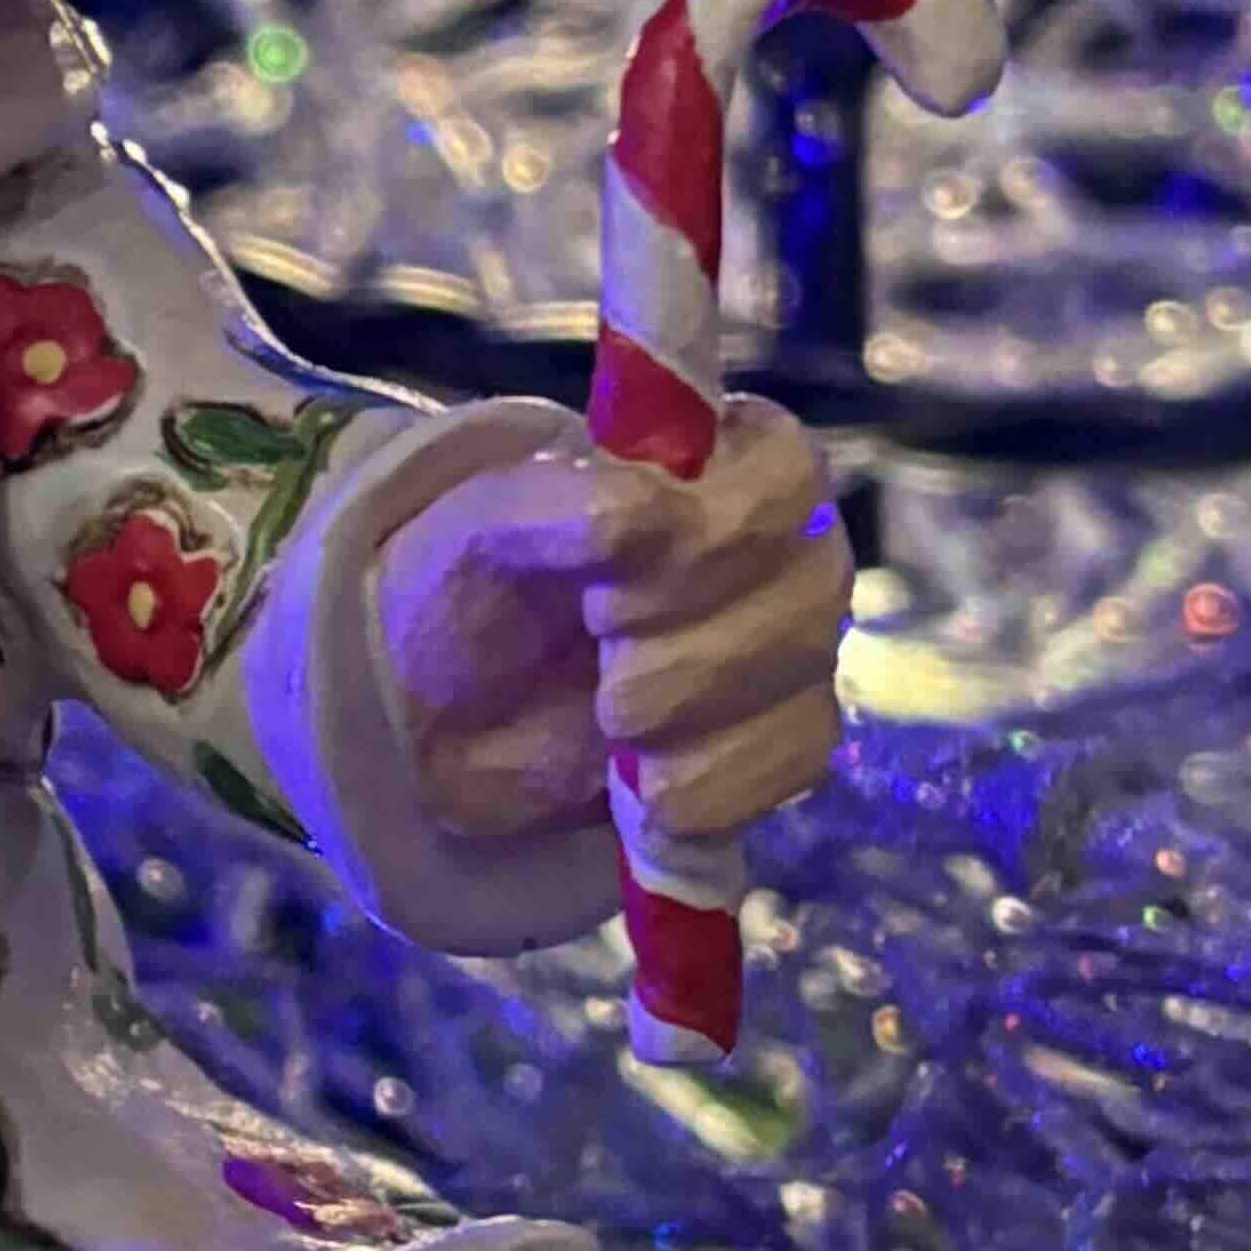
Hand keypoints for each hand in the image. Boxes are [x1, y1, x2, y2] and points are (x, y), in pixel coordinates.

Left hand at [375, 402, 850, 848]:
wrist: (449, 707)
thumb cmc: (479, 584)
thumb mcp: (488, 524)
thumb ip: (563, 502)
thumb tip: (651, 517)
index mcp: (729, 463)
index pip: (788, 476)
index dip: (702, 537)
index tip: (607, 578)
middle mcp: (791, 549)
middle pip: (799, 596)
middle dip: (672, 641)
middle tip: (593, 643)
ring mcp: (801, 649)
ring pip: (797, 688)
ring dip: (678, 717)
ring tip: (606, 714)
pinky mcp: (789, 742)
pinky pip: (792, 767)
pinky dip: (704, 787)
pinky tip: (643, 782)